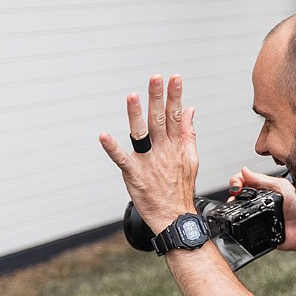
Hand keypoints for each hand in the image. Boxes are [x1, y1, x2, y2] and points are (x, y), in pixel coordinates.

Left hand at [99, 75, 198, 235]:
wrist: (175, 217)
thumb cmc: (181, 189)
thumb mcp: (191, 159)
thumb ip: (188, 133)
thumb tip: (190, 111)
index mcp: (176, 146)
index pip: (175, 115)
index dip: (175, 96)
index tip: (175, 78)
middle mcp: (163, 151)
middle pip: (159, 119)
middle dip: (157, 97)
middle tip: (155, 78)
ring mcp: (148, 162)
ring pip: (141, 134)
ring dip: (136, 115)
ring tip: (132, 97)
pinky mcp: (134, 174)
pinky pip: (121, 159)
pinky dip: (112, 148)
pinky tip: (104, 136)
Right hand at [229, 166, 295, 252]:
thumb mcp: (281, 187)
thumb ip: (263, 179)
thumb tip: (245, 171)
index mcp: (264, 188)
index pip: (245, 179)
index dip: (237, 180)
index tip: (237, 184)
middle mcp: (259, 199)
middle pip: (238, 193)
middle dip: (233, 191)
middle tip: (236, 192)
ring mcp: (256, 213)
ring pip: (237, 207)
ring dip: (234, 205)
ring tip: (236, 204)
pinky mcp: (255, 226)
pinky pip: (243, 224)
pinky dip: (239, 221)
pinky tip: (241, 217)